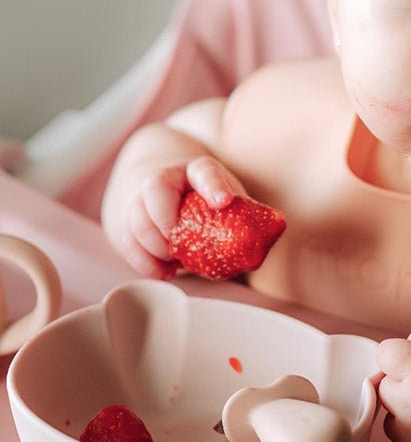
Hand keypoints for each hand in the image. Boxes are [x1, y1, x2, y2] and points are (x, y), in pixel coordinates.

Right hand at [123, 155, 244, 278]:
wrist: (166, 187)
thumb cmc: (204, 197)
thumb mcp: (226, 198)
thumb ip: (241, 219)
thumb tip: (253, 255)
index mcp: (198, 170)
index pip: (205, 171)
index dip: (214, 186)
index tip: (223, 201)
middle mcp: (166, 177)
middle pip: (155, 191)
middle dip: (167, 223)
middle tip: (181, 246)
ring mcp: (142, 197)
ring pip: (137, 218)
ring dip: (155, 247)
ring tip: (175, 261)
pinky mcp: (128, 220)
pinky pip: (127, 241)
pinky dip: (145, 262)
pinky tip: (164, 272)